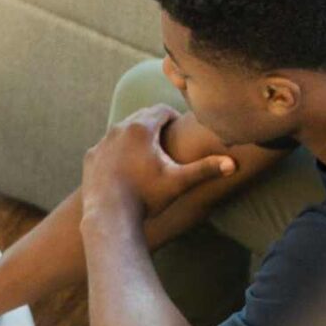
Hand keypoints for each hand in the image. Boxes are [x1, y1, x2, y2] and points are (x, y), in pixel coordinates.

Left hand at [82, 106, 234, 217]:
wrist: (109, 215)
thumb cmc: (146, 197)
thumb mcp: (178, 182)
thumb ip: (205, 169)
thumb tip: (234, 163)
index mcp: (142, 128)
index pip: (162, 110)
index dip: (173, 118)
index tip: (179, 129)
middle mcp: (119, 129)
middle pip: (141, 117)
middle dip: (154, 126)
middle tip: (165, 139)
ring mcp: (102, 142)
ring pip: (122, 131)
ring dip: (135, 138)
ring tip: (147, 153)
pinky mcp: (91, 157)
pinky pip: (107, 147)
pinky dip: (117, 152)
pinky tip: (125, 166)